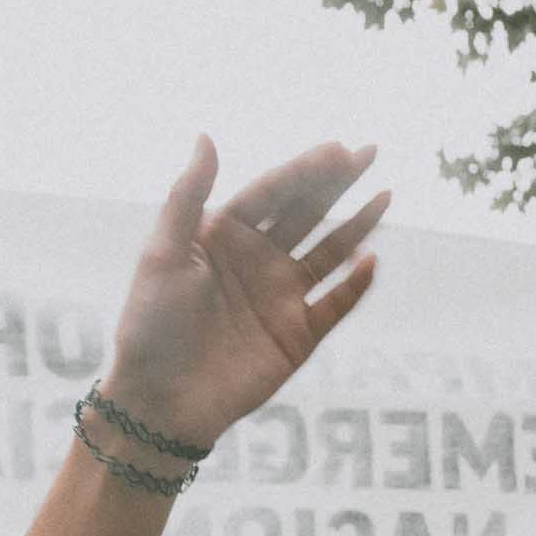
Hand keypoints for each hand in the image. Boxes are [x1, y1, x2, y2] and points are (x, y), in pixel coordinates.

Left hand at [103, 138, 389, 451]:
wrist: (160, 398)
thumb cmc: (149, 324)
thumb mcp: (162, 253)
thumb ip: (188, 195)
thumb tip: (207, 136)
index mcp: (225, 235)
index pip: (273, 192)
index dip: (305, 169)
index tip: (337, 148)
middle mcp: (258, 260)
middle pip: (306, 212)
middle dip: (338, 183)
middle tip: (370, 152)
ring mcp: (281, 298)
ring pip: (328, 253)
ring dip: (357, 225)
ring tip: (385, 197)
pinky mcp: (298, 336)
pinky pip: (335, 306)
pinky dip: (354, 286)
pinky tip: (371, 261)